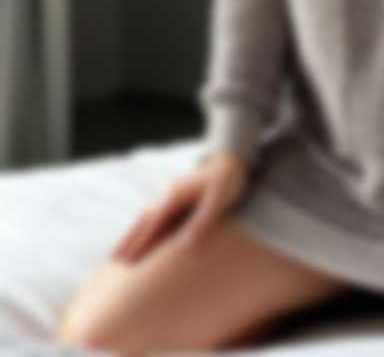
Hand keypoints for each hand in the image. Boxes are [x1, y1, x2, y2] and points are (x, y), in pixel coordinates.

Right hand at [109, 151, 249, 262]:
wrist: (233, 159)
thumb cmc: (228, 180)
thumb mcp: (219, 200)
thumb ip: (202, 221)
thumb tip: (185, 245)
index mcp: (176, 196)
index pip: (153, 223)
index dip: (140, 243)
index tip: (126, 262)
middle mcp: (170, 194)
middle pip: (143, 219)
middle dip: (129, 239)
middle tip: (112, 261)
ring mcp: (173, 194)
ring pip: (147, 215)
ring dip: (134, 233)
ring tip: (121, 250)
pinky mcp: (178, 195)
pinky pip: (156, 213)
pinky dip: (145, 226)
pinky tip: (144, 234)